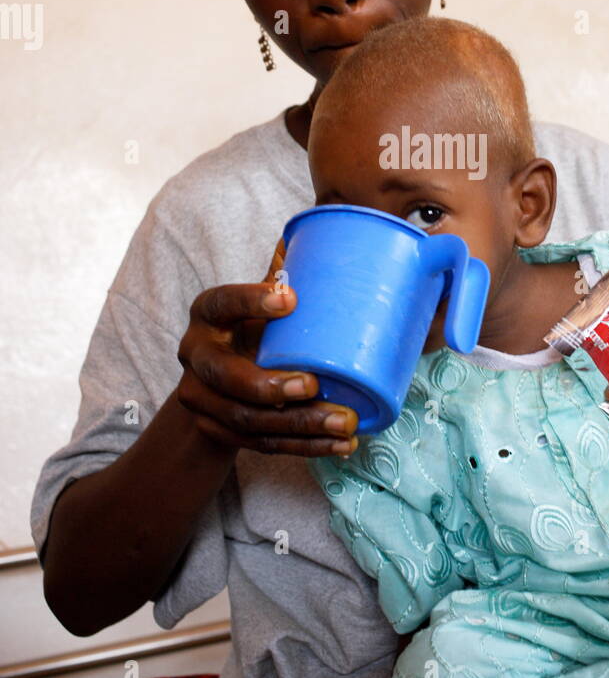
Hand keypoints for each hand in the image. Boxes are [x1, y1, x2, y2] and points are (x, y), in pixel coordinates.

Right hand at [176, 237, 358, 457]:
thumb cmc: (249, 329)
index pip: (221, 303)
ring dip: (299, 425)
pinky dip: (306, 447)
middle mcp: (196, 357)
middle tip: (313, 384)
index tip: (291, 297)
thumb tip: (321, 230)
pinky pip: (264, 444)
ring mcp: (204, 401)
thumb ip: (281, 274)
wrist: (213, 384)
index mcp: (208, 314)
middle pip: (226, 377)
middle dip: (269, 385)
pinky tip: (341, 444)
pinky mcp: (222, 432)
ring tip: (344, 422)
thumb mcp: (257, 303)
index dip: (250, 300)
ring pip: (249, 419)